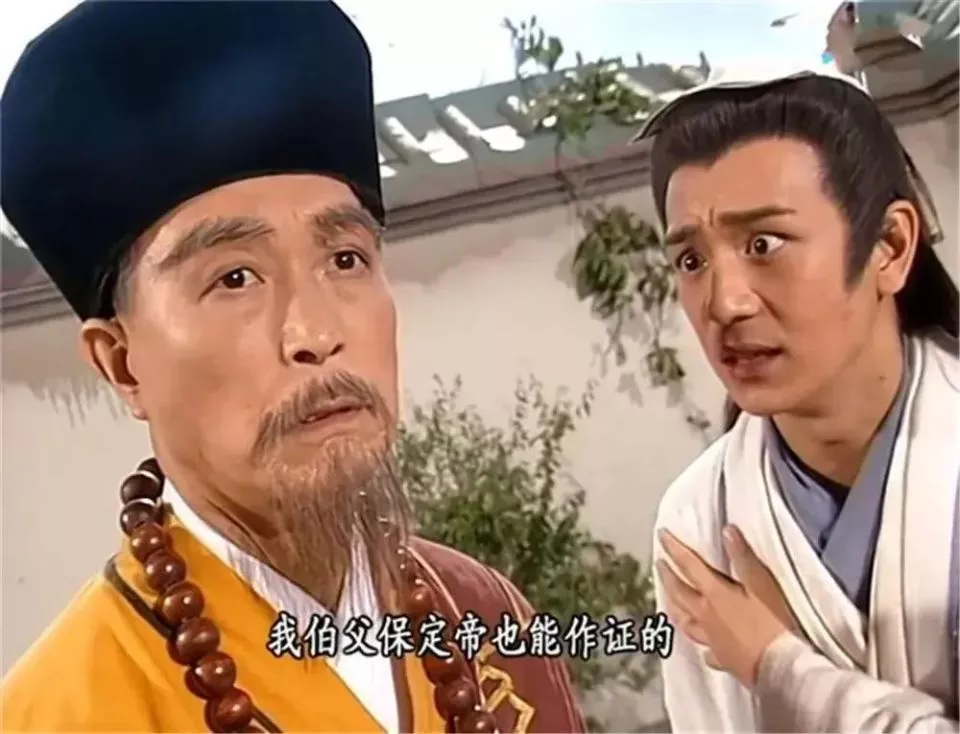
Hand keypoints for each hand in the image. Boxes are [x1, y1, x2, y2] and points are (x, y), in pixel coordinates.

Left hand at [656, 525, 799, 687]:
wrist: (780, 669)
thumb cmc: (773, 624)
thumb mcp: (762, 585)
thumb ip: (743, 558)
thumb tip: (726, 530)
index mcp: (714, 595)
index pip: (689, 566)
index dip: (674, 548)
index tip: (661, 535)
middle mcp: (706, 616)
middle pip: (680, 593)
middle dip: (667, 576)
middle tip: (659, 565)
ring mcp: (712, 640)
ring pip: (686, 622)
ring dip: (675, 608)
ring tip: (669, 602)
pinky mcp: (723, 660)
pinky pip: (707, 651)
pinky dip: (703, 646)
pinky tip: (705, 649)